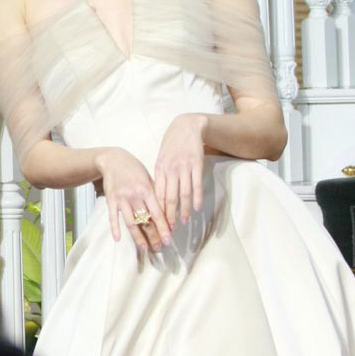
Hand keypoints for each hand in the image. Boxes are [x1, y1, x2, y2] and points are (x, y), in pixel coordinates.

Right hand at [97, 148, 168, 251]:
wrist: (113, 159)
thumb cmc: (134, 169)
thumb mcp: (149, 177)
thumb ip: (156, 194)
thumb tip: (166, 213)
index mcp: (147, 189)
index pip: (158, 213)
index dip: (164, 228)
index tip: (169, 239)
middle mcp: (135, 195)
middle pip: (146, 220)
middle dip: (154, 236)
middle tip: (159, 248)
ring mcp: (122, 198)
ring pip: (131, 222)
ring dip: (138, 236)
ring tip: (145, 248)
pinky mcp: (111, 199)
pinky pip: (113, 216)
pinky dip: (115, 228)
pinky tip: (118, 239)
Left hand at [153, 113, 206, 229]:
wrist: (186, 126)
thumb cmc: (172, 145)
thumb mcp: (161, 159)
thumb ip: (160, 177)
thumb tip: (157, 197)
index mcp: (159, 169)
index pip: (157, 195)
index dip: (158, 211)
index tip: (158, 223)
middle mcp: (171, 169)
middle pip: (169, 197)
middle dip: (169, 215)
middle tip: (169, 229)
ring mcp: (184, 167)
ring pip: (184, 193)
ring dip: (183, 210)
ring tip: (183, 222)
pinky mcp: (197, 164)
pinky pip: (197, 185)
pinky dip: (197, 198)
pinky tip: (196, 208)